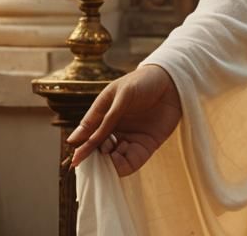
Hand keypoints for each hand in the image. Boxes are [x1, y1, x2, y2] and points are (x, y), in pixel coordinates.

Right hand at [66, 64, 182, 175]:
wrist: (173, 80)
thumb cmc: (143, 82)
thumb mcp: (120, 96)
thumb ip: (101, 119)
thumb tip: (73, 141)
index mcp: (103, 118)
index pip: (87, 140)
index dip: (82, 150)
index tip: (76, 160)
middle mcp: (114, 132)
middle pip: (98, 154)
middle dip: (95, 158)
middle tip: (98, 151)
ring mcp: (129, 140)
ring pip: (112, 162)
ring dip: (108, 163)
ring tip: (111, 149)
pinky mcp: (145, 147)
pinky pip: (130, 163)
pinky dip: (122, 166)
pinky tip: (120, 154)